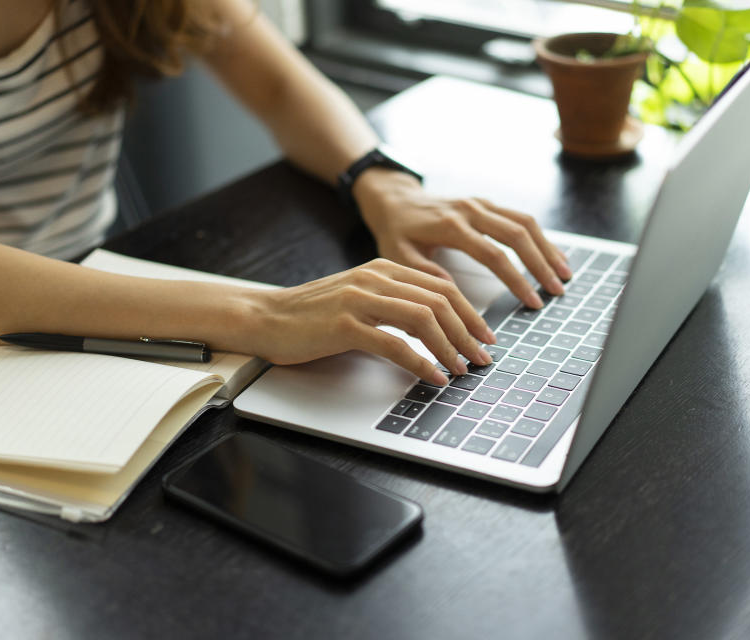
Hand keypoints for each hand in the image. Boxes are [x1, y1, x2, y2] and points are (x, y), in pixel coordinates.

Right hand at [239, 259, 494, 384]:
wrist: (265, 316)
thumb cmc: (312, 314)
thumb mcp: (360, 296)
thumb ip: (394, 302)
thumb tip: (435, 326)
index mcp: (384, 269)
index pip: (441, 287)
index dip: (469, 313)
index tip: (484, 336)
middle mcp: (376, 278)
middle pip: (440, 301)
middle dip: (468, 332)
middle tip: (483, 356)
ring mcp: (360, 299)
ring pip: (423, 319)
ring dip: (450, 348)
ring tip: (463, 369)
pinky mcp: (345, 325)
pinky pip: (395, 344)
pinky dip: (421, 363)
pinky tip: (433, 377)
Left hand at [353, 169, 572, 308]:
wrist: (395, 200)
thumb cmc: (396, 232)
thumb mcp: (399, 255)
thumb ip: (424, 273)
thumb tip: (451, 292)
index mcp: (452, 226)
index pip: (494, 255)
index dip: (517, 281)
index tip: (532, 302)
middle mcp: (471, 210)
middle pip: (518, 235)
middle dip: (541, 265)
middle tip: (557, 290)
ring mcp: (481, 204)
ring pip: (525, 222)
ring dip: (547, 248)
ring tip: (564, 273)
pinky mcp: (486, 203)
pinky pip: (519, 217)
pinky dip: (539, 236)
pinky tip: (551, 254)